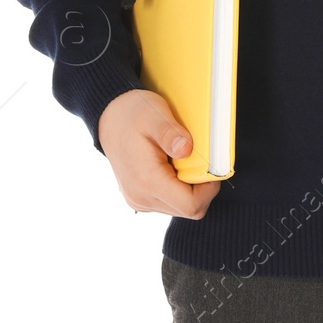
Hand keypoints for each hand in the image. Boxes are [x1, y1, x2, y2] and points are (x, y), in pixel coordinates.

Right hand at [97, 88, 221, 217]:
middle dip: (202, 188)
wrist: (110, 118)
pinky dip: (179, 187)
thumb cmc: (132, 114)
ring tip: (183, 161)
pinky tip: (174, 166)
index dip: (209, 189)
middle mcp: (141, 197)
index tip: (212, 168)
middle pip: (188, 209)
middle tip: (200, 161)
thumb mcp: (154, 115)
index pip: (190, 204)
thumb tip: (186, 149)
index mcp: (147, 180)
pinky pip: (169, 202)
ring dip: (190, 188)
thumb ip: (171, 134)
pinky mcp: (140, 198)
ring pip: (180, 207)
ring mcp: (139, 200)